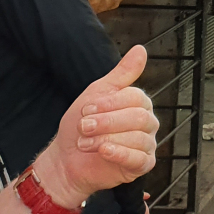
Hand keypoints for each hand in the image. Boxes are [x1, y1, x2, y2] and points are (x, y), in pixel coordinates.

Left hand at [32, 46, 158, 209]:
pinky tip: (104, 151)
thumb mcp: (97, 94)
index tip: (86, 108)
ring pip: (138, 137)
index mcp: (139, 103)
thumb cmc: (81, 127)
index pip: (135, 97)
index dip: (109, 103)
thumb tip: (141, 50)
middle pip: (138, 117)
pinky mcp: (142, 164)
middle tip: (85, 127)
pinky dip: (120, 154)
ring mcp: (147, 143)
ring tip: (85, 143)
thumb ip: (122, 73)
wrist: (66, 160)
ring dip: (106, 139)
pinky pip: (140, 158)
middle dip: (106, 122)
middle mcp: (147, 122)